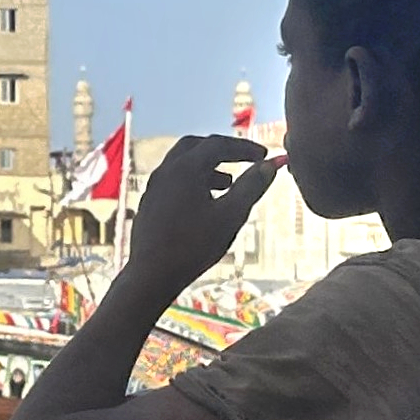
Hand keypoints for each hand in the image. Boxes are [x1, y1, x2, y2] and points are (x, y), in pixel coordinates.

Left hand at [120, 135, 283, 297]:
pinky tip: (205, 203)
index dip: (244, 148)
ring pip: (182, 165)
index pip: (218, 144)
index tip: (263, 155)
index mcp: (185, 168)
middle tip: (243, 159)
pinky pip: (173, 181)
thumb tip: (270, 166)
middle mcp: (166, 171)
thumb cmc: (192, 246)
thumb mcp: (231, 215)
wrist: (151, 275)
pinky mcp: (149, 204)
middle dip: (222, 150)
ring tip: (227, 182)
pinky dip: (193, 181)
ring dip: (207, 167)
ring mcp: (154, 187)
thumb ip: (251, 187)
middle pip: (196, 147)